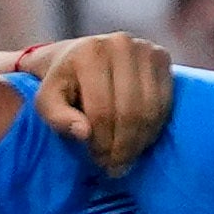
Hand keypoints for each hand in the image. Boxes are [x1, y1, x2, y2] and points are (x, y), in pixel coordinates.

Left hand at [7, 33, 178, 170]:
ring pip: (151, 109)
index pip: (102, 110)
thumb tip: (84, 133)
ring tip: (127, 157)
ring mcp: (145, 49)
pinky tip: (141, 140)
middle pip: (130, 111)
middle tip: (116, 168)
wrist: (78, 56)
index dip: (102, 142)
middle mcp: (120, 45)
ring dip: (141, 141)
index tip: (99, 162)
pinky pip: (165, 101)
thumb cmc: (61, 83)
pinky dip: (155, 127)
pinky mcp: (162, 57)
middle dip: (123, 146)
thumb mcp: (47, 101)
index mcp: (90, 53)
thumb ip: (57, 117)